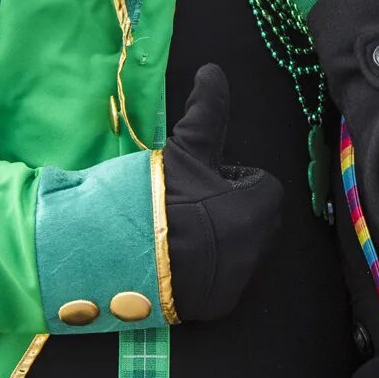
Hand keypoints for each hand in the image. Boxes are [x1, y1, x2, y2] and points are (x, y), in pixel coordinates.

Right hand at [163, 65, 284, 322]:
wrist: (117, 255)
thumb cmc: (157, 194)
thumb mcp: (185, 148)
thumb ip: (208, 110)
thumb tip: (213, 70)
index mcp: (258, 206)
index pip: (261, 184)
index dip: (230, 177)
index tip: (198, 180)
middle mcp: (258, 247)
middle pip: (255, 218)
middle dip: (231, 209)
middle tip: (186, 203)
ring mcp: (238, 281)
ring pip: (240, 249)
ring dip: (218, 238)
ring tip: (176, 230)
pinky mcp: (216, 307)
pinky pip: (222, 280)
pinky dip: (205, 270)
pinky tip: (173, 259)